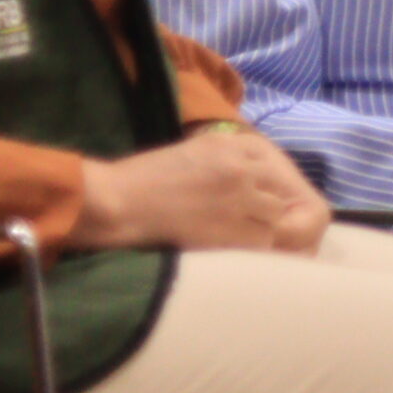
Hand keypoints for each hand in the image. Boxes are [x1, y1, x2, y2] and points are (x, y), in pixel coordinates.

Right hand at [75, 130, 330, 253]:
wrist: (116, 202)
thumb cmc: (138, 180)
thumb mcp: (187, 153)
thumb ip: (218, 158)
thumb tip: (237, 172)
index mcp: (227, 144)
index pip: (268, 161)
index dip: (262, 183)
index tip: (253, 196)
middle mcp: (240, 166)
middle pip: (277, 187)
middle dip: (265, 203)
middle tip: (247, 219)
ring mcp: (239, 196)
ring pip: (274, 214)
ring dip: (260, 225)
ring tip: (237, 235)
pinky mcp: (232, 226)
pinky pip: (262, 239)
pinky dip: (251, 246)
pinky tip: (231, 249)